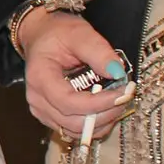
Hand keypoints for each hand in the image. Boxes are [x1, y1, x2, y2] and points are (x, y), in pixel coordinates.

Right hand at [17, 6, 134, 140]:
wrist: (40, 36)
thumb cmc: (57, 34)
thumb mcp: (78, 33)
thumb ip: (98, 50)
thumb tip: (118, 72)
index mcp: (40, 78)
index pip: (69, 102)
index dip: (98, 103)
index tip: (122, 93)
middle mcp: (37, 100)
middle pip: (73, 122)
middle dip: (105, 114)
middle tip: (126, 97)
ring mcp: (42, 111)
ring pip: (76, 130)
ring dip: (102, 121)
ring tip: (118, 101)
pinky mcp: (51, 117)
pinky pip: (75, 129)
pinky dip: (95, 124)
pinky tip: (107, 108)